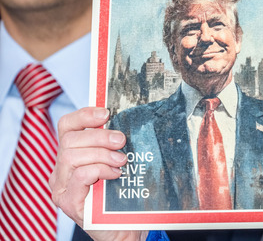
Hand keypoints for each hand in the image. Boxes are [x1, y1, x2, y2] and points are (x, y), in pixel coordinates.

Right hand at [50, 107, 146, 240]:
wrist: (124, 228)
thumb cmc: (122, 194)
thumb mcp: (117, 163)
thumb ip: (114, 145)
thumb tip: (124, 123)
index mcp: (70, 156)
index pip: (66, 126)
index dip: (84, 115)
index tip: (107, 113)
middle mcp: (60, 170)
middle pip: (69, 140)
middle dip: (100, 136)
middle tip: (121, 141)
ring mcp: (61, 187)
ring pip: (72, 156)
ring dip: (102, 154)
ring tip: (121, 161)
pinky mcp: (68, 202)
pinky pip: (79, 175)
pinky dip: (100, 170)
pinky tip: (115, 175)